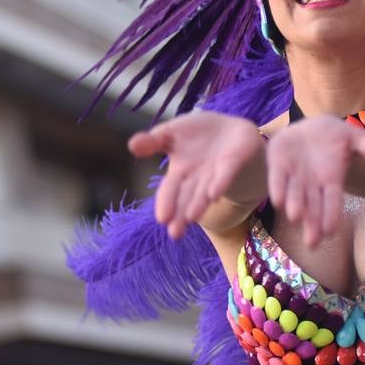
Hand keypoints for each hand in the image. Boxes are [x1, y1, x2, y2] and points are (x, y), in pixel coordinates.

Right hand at [129, 112, 263, 238]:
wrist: (231, 132)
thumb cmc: (196, 135)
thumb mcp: (171, 133)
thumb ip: (153, 141)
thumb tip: (132, 145)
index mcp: (179, 172)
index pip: (169, 190)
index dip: (165, 203)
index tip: (162, 219)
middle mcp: (197, 179)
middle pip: (186, 198)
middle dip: (180, 215)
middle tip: (175, 233)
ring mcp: (216, 173)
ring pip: (205, 193)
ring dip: (198, 205)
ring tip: (191, 218)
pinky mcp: (233, 162)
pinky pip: (226, 173)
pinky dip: (220, 183)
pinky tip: (214, 194)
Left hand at [266, 116, 364, 246]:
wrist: (307, 129)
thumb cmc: (334, 137)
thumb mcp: (354, 137)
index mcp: (331, 181)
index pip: (333, 202)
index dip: (332, 216)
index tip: (331, 232)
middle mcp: (312, 185)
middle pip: (313, 208)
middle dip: (312, 225)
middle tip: (312, 243)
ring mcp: (294, 177)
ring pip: (295, 196)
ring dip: (296, 207)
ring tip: (296, 218)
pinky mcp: (278, 166)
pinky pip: (277, 179)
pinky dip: (278, 189)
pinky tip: (277, 200)